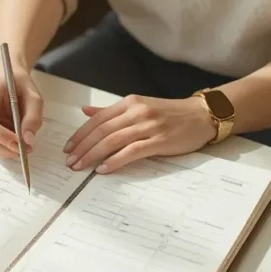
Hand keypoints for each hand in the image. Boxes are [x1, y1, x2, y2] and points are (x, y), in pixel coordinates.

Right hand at [0, 66, 42, 157]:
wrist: (4, 75)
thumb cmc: (18, 83)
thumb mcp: (34, 97)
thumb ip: (33, 118)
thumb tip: (27, 141)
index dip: (2, 138)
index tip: (21, 145)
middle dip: (5, 148)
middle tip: (26, 150)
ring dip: (4, 148)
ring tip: (21, 142)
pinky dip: (0, 145)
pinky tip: (12, 137)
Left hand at [64, 94, 216, 173]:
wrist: (201, 116)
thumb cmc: (170, 114)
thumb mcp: (139, 106)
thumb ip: (112, 111)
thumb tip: (85, 112)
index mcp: (130, 102)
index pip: (98, 119)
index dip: (80, 134)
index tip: (68, 148)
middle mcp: (137, 112)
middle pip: (102, 131)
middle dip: (82, 147)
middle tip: (70, 161)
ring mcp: (148, 126)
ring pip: (113, 141)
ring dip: (93, 155)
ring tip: (80, 166)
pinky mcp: (159, 140)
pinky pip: (131, 151)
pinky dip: (114, 161)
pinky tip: (103, 169)